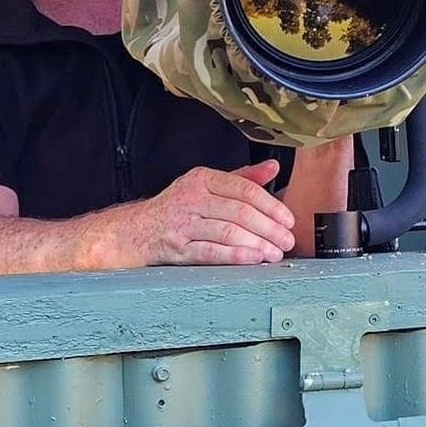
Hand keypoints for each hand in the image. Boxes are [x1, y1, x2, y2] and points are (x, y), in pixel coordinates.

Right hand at [137, 160, 295, 264]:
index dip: (271, 206)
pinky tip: (253, 260)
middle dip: (269, 229)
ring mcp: (183, 223)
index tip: (289, 220)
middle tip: (287, 241)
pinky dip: (236, 256)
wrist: (136, 229)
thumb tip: (273, 166)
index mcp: (203, 179)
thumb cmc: (178, 207)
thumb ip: (242, 178)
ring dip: (257, 244)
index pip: (245, 189)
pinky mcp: (177, 247)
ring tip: (275, 253)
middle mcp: (193, 198)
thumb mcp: (207, 185)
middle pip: (240, 212)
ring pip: (228, 232)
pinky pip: (211, 252)